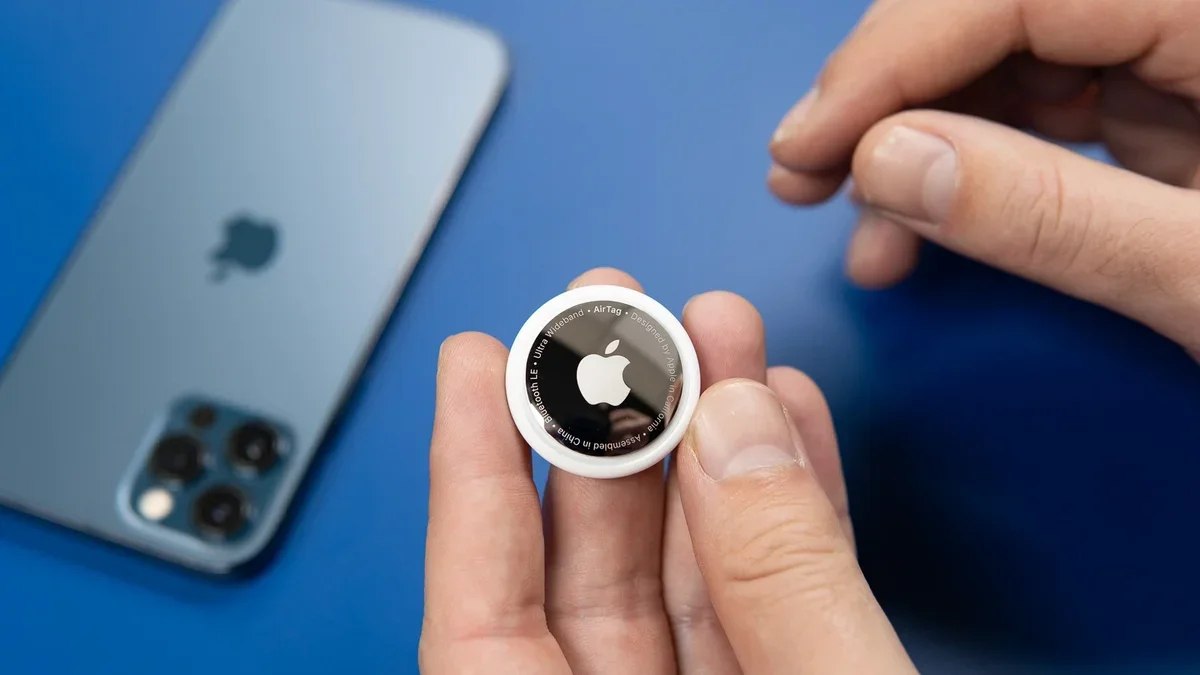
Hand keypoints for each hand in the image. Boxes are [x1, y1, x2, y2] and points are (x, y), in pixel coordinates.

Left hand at [420, 268, 915, 673]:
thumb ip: (782, 588)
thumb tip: (736, 431)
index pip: (481, 617)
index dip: (474, 478)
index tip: (477, 363)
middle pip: (592, 572)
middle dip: (615, 428)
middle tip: (622, 318)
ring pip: (694, 578)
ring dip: (716, 450)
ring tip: (723, 341)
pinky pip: (777, 606)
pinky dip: (791, 518)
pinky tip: (787, 425)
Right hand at [769, 0, 1199, 356]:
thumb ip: (1052, 214)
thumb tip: (888, 165)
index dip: (889, 59)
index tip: (808, 143)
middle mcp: (1180, 14)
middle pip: (986, 13)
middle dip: (882, 98)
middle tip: (803, 178)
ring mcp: (1170, 47)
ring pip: (996, 58)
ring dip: (908, 141)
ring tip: (864, 234)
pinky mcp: (1158, 96)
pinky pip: (1032, 106)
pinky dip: (960, 166)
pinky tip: (918, 224)